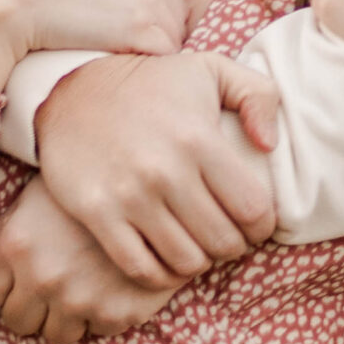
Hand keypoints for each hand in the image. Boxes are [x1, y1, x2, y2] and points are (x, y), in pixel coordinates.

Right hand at [0, 0, 185, 85]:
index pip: (170, 0)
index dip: (152, 23)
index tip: (125, 37)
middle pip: (177, 21)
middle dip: (156, 40)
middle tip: (122, 54)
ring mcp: (151, 1)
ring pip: (173, 41)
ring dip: (151, 56)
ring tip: (118, 60)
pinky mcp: (142, 29)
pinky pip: (166, 57)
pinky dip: (148, 67)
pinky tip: (121, 67)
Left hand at [0, 177, 182, 343]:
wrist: (158, 186)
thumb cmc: (87, 188)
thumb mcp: (34, 200)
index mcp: (14, 244)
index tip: (11, 282)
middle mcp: (42, 277)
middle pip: (16, 322)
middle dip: (27, 306)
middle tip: (49, 284)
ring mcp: (81, 299)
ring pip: (53, 335)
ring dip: (61, 317)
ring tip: (79, 287)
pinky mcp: (117, 314)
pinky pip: (94, 333)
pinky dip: (98, 316)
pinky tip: (108, 285)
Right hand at [34, 51, 279, 287]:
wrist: (73, 88)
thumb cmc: (152, 84)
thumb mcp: (211, 68)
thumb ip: (259, 95)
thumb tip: (271, 145)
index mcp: (198, 138)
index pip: (253, 209)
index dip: (262, 225)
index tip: (254, 223)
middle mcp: (165, 170)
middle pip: (222, 241)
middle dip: (233, 246)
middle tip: (225, 237)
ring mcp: (128, 195)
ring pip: (185, 261)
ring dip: (199, 262)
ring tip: (197, 246)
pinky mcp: (96, 212)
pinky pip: (140, 268)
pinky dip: (161, 275)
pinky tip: (166, 259)